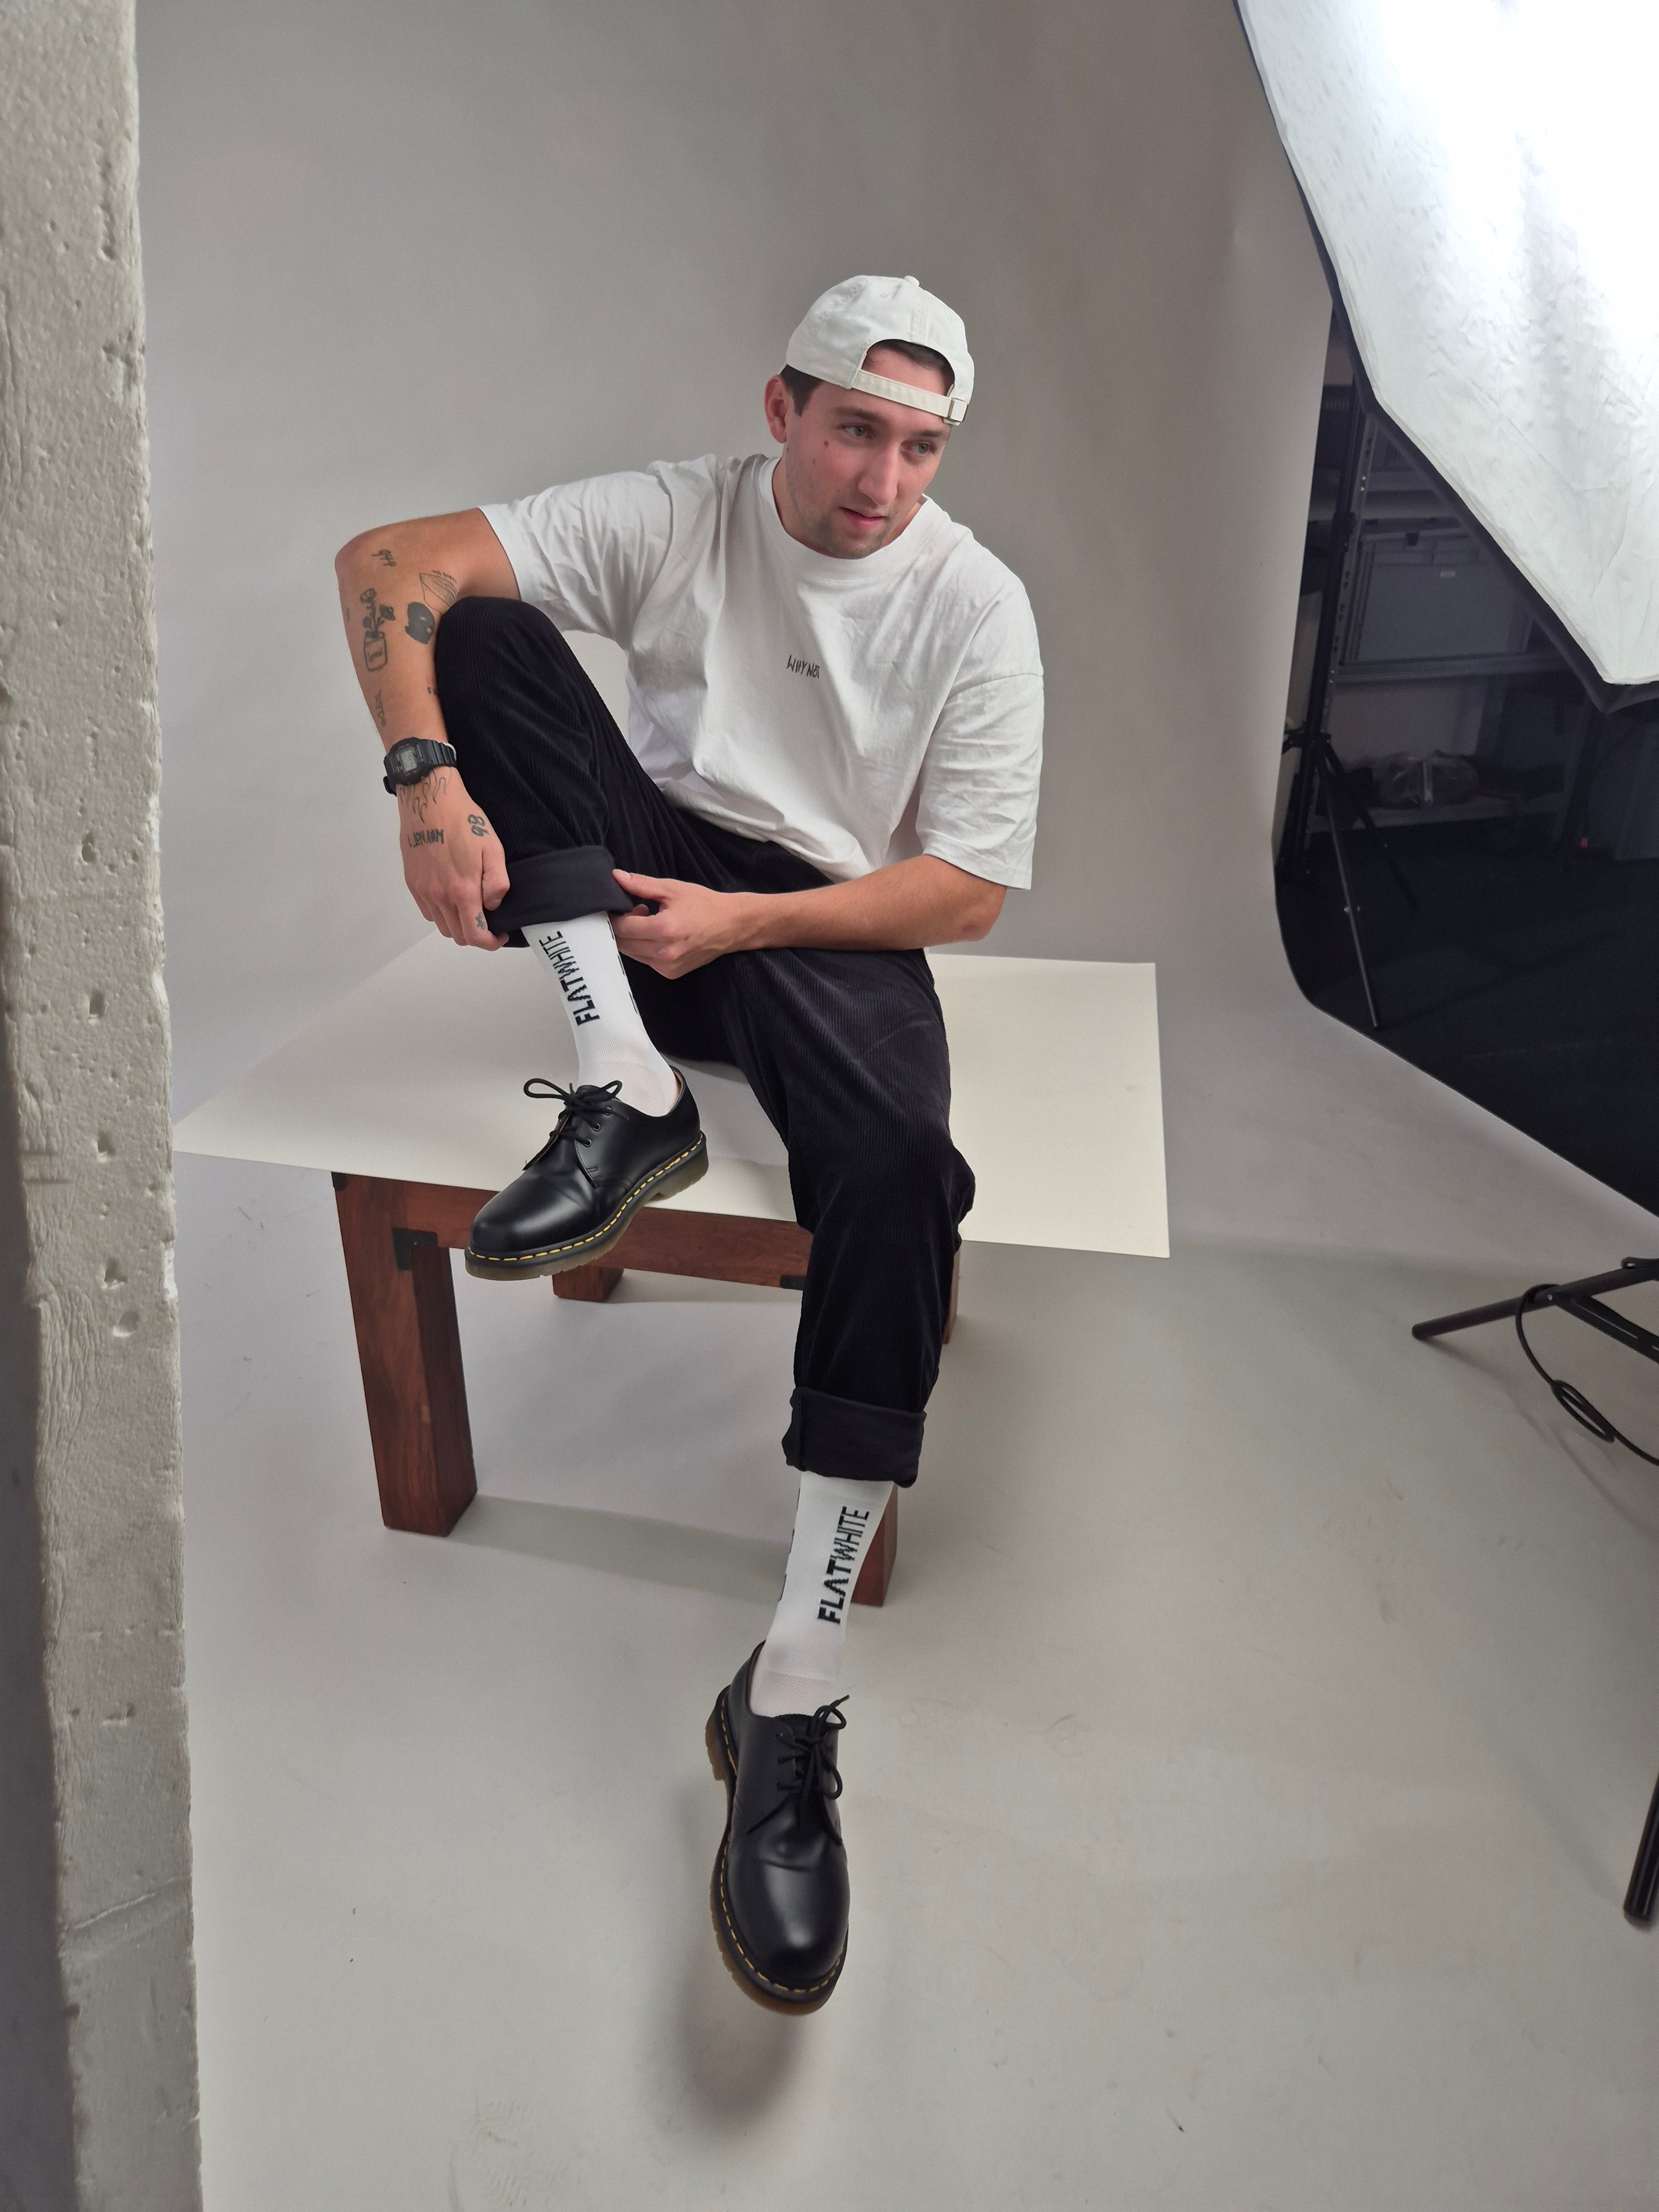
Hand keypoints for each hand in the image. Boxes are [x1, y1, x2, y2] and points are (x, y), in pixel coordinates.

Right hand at [397, 769, 510, 947]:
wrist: (429, 801)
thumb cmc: (464, 821)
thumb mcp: (492, 847)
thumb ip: (497, 882)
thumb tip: (493, 907)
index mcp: (462, 891)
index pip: (475, 936)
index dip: (491, 942)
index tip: (501, 934)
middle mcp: (439, 897)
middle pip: (458, 936)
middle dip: (476, 934)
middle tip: (487, 918)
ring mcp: (423, 891)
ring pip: (442, 926)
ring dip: (458, 924)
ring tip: (470, 907)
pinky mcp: (412, 884)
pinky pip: (428, 913)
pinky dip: (441, 914)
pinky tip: (451, 897)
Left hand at [609, 869, 750, 976]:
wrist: (732, 926)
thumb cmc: (704, 904)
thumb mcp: (672, 889)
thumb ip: (641, 884)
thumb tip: (616, 877)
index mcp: (663, 929)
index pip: (622, 928)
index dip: (614, 917)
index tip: (618, 907)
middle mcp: (663, 952)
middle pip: (622, 943)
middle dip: (622, 927)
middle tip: (636, 911)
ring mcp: (667, 966)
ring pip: (632, 954)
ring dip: (632, 938)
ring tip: (649, 921)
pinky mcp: (671, 973)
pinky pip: (645, 961)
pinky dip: (644, 948)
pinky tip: (658, 935)